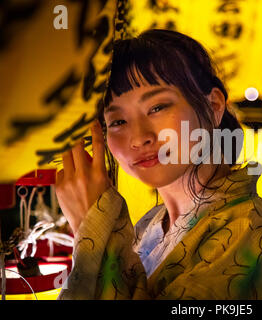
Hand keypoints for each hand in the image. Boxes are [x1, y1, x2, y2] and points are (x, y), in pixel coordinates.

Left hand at [55, 119, 111, 234]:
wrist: (91, 227)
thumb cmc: (105, 208)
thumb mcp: (110, 188)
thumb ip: (103, 172)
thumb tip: (94, 160)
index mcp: (99, 174)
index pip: (97, 147)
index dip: (96, 133)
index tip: (94, 123)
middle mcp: (83, 175)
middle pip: (76, 147)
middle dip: (79, 143)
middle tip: (81, 144)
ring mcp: (69, 181)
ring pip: (66, 157)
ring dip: (72, 157)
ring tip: (78, 165)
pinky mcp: (59, 188)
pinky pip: (61, 172)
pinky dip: (67, 172)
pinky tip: (72, 182)